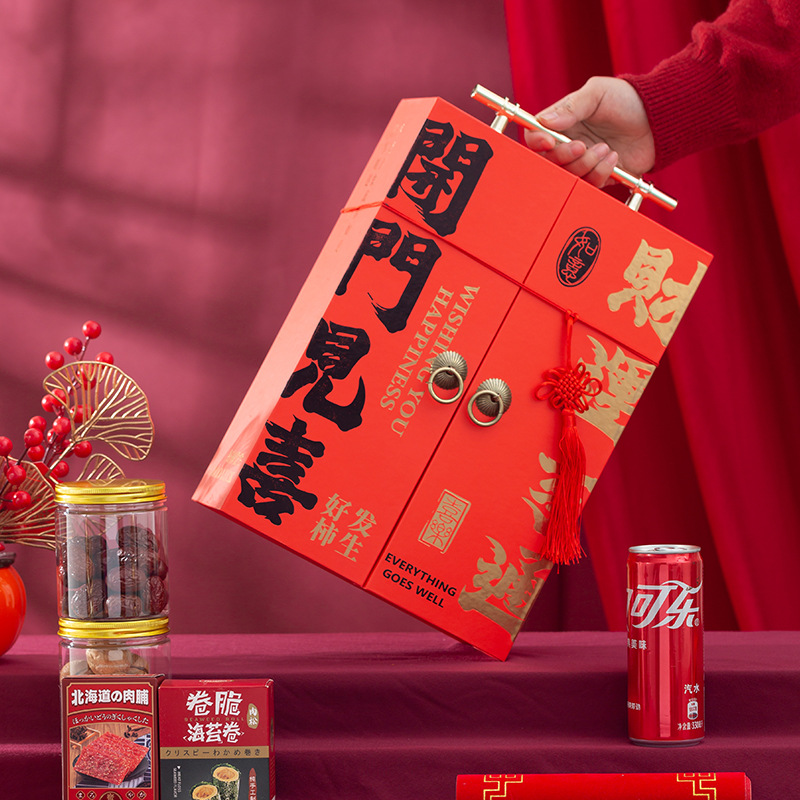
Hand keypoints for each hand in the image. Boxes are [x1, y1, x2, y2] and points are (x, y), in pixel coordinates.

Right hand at [525, 76, 655, 187]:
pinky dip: (601, 172)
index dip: (537, 142)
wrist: (658, 118)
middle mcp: (568, 145)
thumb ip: (570, 106)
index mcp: (562, 124)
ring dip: (586, 164)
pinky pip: (590, 185)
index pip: (535, 138)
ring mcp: (582, 163)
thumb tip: (545, 121)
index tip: (548, 141)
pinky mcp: (598, 177)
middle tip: (582, 145)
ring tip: (606, 148)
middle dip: (564, 157)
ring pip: (568, 176)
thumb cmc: (628, 99)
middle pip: (548, 162)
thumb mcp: (597, 93)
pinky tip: (614, 157)